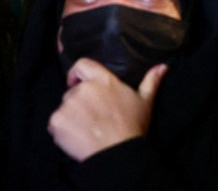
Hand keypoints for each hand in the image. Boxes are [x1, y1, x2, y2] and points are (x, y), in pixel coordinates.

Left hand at [49, 58, 165, 161]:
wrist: (116, 153)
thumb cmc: (132, 127)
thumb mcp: (145, 102)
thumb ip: (151, 81)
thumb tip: (162, 66)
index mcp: (103, 81)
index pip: (82, 64)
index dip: (77, 72)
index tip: (78, 81)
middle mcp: (83, 89)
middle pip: (73, 91)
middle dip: (79, 101)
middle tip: (92, 116)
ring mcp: (68, 105)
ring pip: (64, 107)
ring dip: (71, 116)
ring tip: (87, 128)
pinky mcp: (57, 122)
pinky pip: (55, 122)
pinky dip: (62, 129)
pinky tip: (78, 136)